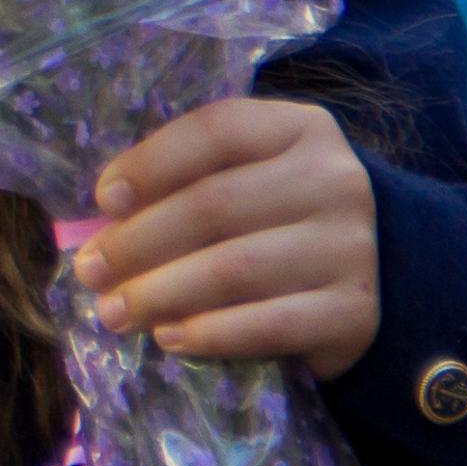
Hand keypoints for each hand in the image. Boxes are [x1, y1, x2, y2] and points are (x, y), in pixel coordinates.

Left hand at [71, 97, 379, 380]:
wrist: (376, 273)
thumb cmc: (276, 214)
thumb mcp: (243, 175)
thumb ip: (183, 181)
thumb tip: (99, 223)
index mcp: (299, 128)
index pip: (214, 132)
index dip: (150, 164)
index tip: (102, 200)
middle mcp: (333, 180)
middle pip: (214, 206)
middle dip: (138, 242)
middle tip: (90, 272)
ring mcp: (351, 247)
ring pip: (234, 268)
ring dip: (161, 293)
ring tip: (114, 311)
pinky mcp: (356, 312)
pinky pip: (269, 324)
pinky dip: (211, 333)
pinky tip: (170, 336)